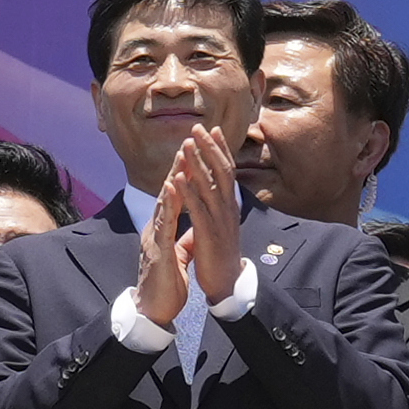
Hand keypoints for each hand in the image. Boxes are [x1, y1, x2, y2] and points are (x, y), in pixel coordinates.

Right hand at [136, 168, 188, 326]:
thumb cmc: (165, 283)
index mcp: (164, 230)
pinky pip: (163, 225)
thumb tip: (188, 229)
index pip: (175, 197)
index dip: (184, 175)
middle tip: (188, 142)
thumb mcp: (176, 255)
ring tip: (180, 157)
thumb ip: (180, 239)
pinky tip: (170, 190)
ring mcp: (155, 239)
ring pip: (164, 204)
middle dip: (178, 168)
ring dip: (172, 180)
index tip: (195, 153)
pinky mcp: (158, 251)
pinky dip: (167, 206)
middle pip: (168, 194)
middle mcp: (157, 230)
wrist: (153, 311)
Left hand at [173, 125, 242, 303]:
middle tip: (198, 127)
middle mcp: (228, 208)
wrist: (226, 282)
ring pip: (209, 185)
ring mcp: (220, 220)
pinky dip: (187, 191)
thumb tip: (217, 188)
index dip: (220, 149)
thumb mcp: (222, 223)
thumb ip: (219, 204)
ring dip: (198, 163)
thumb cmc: (222, 252)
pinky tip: (178, 177)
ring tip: (187, 144)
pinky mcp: (208, 233)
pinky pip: (196, 208)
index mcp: (230, 205)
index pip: (227, 170)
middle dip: (209, 148)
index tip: (213, 129)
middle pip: (221, 171)